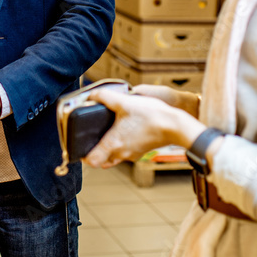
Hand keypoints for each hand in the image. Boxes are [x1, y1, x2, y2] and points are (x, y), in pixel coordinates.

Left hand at [83, 88, 205, 168]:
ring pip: (114, 157)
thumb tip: (91, 95)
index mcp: (113, 143)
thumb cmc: (151, 116)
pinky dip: (121, 145)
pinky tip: (124, 131)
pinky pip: (126, 153)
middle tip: (92, 138)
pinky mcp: (141, 151)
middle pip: (101, 161)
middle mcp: (121, 153)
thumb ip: (104, 97)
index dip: (83, 155)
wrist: (176, 125)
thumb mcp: (124, 102)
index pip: (91, 161)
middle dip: (95, 151)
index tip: (81, 145)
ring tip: (107, 133)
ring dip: (108, 149)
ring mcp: (132, 154)